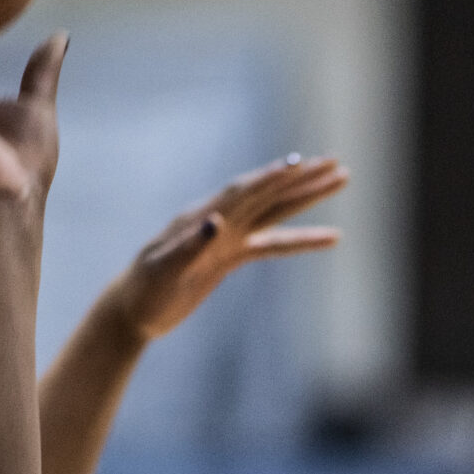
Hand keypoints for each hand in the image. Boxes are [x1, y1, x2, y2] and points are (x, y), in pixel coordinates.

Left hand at [107, 155, 346, 340]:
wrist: (133, 310)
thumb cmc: (144, 290)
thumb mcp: (163, 270)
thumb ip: (189, 245)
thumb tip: (215, 221)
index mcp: (201, 217)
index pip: (242, 191)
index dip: (271, 177)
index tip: (300, 163)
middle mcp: (219, 220)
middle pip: (267, 193)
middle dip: (302, 179)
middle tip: (336, 164)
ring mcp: (227, 237)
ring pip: (276, 212)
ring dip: (307, 197)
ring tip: (340, 180)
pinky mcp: (231, 256)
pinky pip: (274, 244)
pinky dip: (302, 240)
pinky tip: (332, 238)